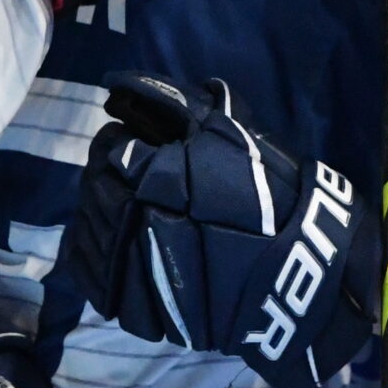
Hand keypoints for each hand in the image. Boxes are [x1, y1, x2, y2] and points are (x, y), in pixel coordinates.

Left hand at [55, 73, 373, 387]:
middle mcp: (132, 222)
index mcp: (150, 177)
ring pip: (89, 231)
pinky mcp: (136, 305)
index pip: (109, 151)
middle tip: (125, 172)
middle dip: (105, 174)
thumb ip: (173, 103)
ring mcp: (132, 268)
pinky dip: (92, 255)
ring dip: (98, 211)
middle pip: (94, 190)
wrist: (298, 268)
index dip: (117, 141)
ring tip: (124, 206)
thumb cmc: (267, 192)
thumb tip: (123, 82)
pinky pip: (92, 276)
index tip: (130, 140)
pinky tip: (109, 242)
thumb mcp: (226, 132)